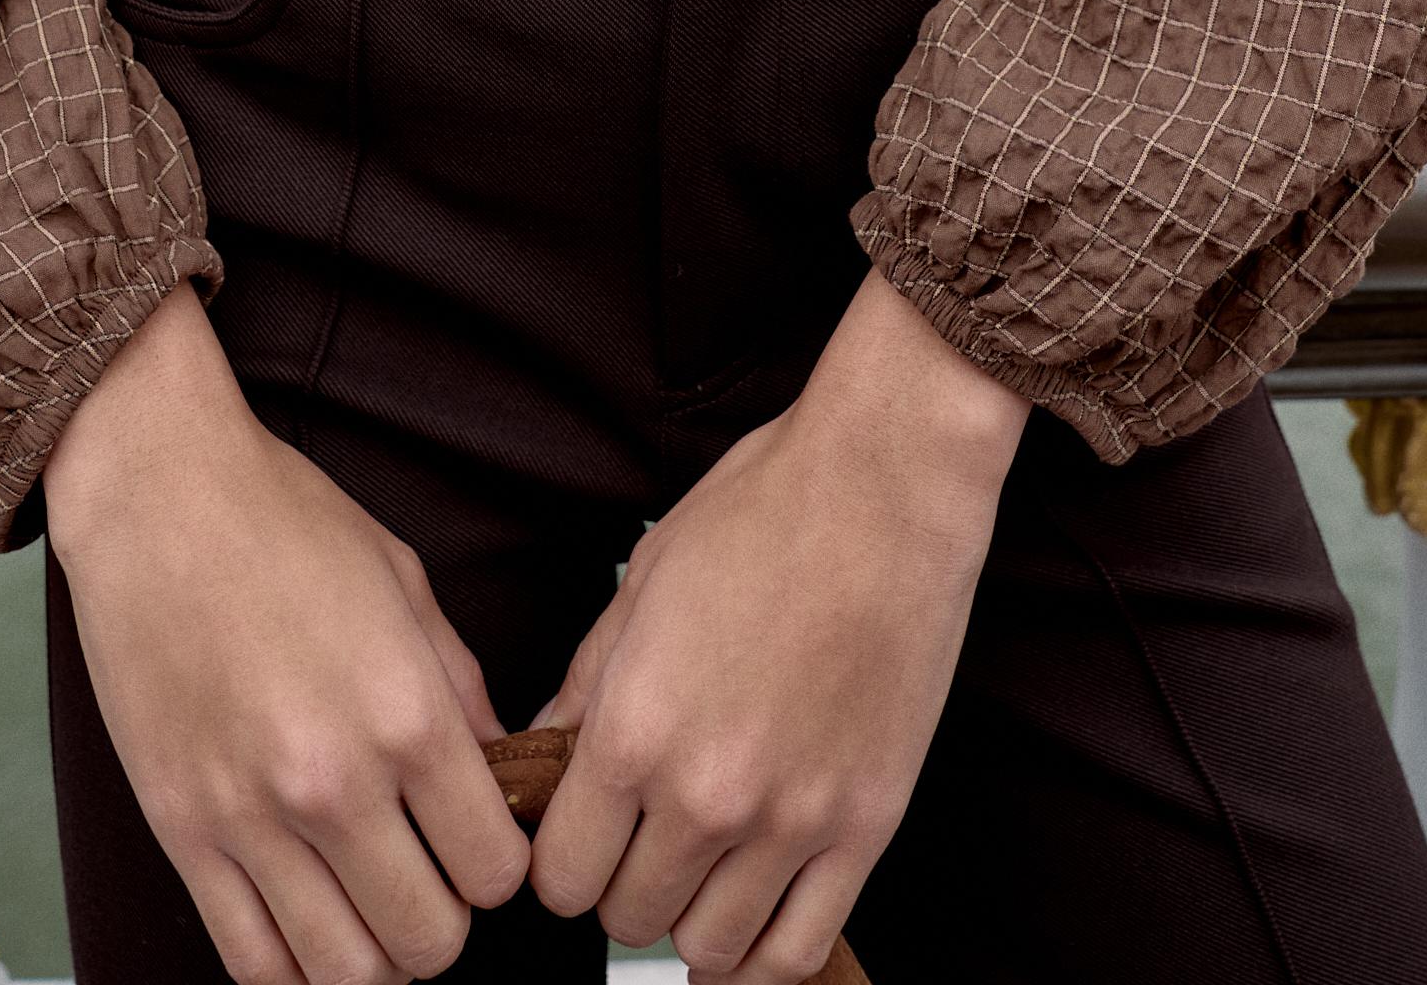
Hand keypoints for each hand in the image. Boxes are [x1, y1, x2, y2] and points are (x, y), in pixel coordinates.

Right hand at [43, 284, 528, 982]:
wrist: (157, 493)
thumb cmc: (283, 519)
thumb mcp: (403, 582)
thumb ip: (459, 687)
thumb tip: (497, 768)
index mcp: (406, 713)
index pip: (494, 870)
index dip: (501, 867)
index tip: (482, 842)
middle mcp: (334, 781)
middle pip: (428, 942)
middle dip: (446, 922)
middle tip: (431, 878)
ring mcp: (250, 816)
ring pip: (344, 974)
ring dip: (375, 956)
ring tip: (372, 903)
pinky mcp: (181, 831)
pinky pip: (251, 962)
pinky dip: (296, 969)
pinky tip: (311, 925)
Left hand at [527, 271, 1026, 981]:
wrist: (883, 488)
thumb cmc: (760, 513)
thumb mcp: (642, 584)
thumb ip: (586, 685)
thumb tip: (543, 754)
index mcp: (633, 731)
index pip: (561, 877)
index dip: (562, 861)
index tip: (581, 835)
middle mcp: (705, 795)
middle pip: (629, 918)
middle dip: (622, 886)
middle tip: (641, 840)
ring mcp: (791, 820)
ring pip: (710, 948)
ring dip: (691, 921)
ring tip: (696, 873)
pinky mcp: (866, 826)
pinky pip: (799, 949)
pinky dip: (762, 958)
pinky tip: (747, 927)